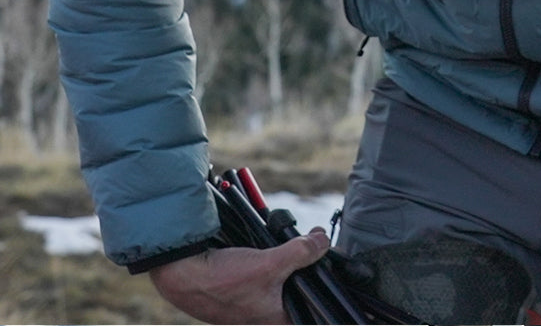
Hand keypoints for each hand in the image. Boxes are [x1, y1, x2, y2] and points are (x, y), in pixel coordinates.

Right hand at [148, 227, 330, 323]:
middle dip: (310, 269)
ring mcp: (254, 306)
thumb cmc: (224, 279)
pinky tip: (277, 246)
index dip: (328, 294)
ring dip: (293, 263)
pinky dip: (275, 262)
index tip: (339, 274)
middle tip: (316, 245)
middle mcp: (267, 318)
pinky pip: (269, 278)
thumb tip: (323, 241)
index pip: (314, 312)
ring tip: (301, 242)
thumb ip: (300, 253)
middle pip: (301, 293)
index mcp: (277, 321)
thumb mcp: (269, 263)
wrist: (183, 274)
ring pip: (284, 284)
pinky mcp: (244, 294)